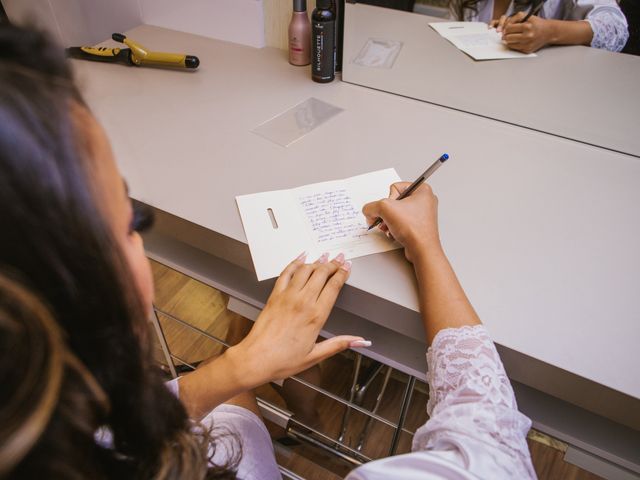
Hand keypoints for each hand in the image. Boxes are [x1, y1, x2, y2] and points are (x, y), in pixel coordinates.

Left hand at [229, 252, 367, 386]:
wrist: (256, 358)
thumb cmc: (283, 360)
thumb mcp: (315, 355)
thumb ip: (339, 344)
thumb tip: (360, 341)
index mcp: (316, 316)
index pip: (334, 286)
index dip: (342, 273)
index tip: (347, 267)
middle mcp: (303, 302)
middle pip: (321, 273)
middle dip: (333, 264)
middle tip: (339, 258)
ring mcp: (288, 296)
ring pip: (305, 270)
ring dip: (316, 261)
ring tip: (324, 257)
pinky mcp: (275, 296)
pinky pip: (286, 273)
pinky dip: (295, 263)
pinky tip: (300, 258)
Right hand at [362, 182, 440, 263]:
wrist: (422, 249)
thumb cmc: (414, 228)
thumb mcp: (385, 209)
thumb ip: (371, 206)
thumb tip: (368, 211)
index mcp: (422, 190)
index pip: (394, 187)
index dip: (388, 200)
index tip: (392, 209)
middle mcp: (424, 200)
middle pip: (394, 202)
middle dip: (386, 213)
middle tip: (386, 219)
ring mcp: (422, 214)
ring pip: (395, 213)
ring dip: (388, 221)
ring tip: (390, 228)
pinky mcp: (418, 226)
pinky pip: (400, 223)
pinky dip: (393, 228)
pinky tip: (394, 233)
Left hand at [501, 12, 551, 53]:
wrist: (548, 32)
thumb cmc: (536, 23)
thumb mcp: (526, 16)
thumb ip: (514, 19)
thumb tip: (504, 28)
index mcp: (527, 26)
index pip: (508, 29)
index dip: (506, 28)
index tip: (508, 28)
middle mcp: (527, 36)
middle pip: (508, 38)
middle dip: (506, 35)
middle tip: (508, 33)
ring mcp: (527, 44)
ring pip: (509, 44)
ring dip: (509, 40)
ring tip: (513, 37)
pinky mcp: (527, 50)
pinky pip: (515, 48)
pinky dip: (514, 44)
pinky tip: (518, 41)